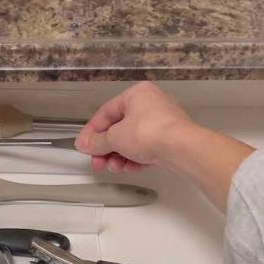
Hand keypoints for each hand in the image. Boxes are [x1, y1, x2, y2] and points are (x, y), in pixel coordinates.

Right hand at [75, 81, 196, 172]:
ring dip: (119, 156)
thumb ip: (96, 142)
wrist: (181, 148)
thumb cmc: (147, 133)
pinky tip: (130, 168)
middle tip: (98, 164)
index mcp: (136, 94)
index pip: (106, 113)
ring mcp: (162, 122)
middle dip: (106, 149)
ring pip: (132, 140)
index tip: (83, 147)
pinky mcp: (170, 139)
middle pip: (119, 129)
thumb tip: (82, 144)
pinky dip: (135, 158)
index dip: (91, 132)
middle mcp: (150, 104)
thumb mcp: (115, 138)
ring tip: (115, 168)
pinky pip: (146, 148)